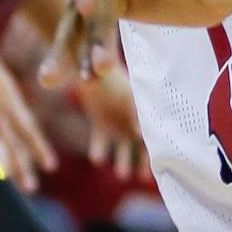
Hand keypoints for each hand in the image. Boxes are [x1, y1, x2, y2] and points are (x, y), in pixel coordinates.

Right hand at [0, 44, 55, 191]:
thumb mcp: (6, 88)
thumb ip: (10, 108)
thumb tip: (16, 122)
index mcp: (14, 105)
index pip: (31, 133)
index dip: (40, 150)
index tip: (51, 167)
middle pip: (13, 147)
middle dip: (22, 168)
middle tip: (32, 188)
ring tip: (3, 184)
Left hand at [72, 62, 148, 181]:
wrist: (83, 57)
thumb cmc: (96, 56)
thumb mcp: (101, 63)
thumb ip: (103, 68)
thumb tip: (103, 69)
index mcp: (137, 96)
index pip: (147, 117)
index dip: (148, 129)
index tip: (146, 140)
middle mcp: (130, 110)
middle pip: (142, 138)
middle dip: (145, 156)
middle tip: (146, 175)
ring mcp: (116, 118)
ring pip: (124, 145)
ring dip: (124, 159)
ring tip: (122, 174)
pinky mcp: (100, 123)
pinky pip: (101, 140)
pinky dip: (99, 149)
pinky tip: (96, 158)